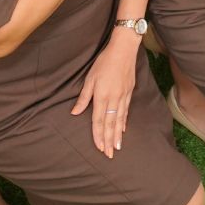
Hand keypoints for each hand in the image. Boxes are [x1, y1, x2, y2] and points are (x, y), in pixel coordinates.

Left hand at [70, 30, 139, 155]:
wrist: (124, 50)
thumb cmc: (104, 62)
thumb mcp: (90, 78)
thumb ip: (84, 97)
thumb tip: (75, 112)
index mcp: (102, 96)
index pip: (99, 121)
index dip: (98, 135)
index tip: (99, 147)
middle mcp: (114, 99)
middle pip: (110, 124)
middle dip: (109, 140)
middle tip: (110, 154)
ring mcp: (123, 96)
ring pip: (119, 120)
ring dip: (117, 135)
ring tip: (117, 147)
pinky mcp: (129, 92)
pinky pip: (126, 111)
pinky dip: (123, 122)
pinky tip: (123, 129)